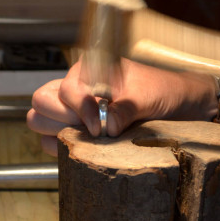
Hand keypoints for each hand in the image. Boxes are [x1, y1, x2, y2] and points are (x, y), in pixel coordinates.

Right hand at [27, 58, 217, 155]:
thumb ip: (125, 109)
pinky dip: (60, 147)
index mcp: (89, 72)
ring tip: (90, 138)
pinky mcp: (77, 131)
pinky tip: (84, 148)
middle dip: (62, 119)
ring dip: (58, 133)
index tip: (99, 127)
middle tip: (92, 130)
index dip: (79, 110)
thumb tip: (106, 127)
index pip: (65, 90)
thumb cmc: (163, 92)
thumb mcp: (148, 97)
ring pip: (40, 120)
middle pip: (42, 103)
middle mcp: (77, 90)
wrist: (178, 106)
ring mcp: (74, 112)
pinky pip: (51, 141)